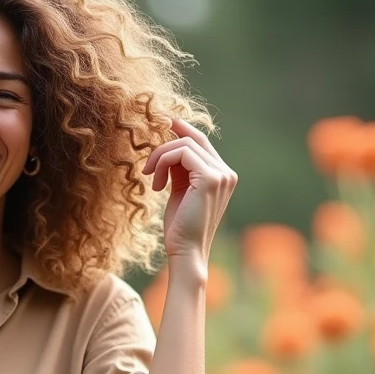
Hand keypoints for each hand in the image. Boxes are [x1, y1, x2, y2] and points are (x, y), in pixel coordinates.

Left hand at [143, 118, 237, 263]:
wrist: (186, 251)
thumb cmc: (180, 226)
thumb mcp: (180, 191)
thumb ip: (180, 169)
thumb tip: (169, 145)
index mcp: (222, 176)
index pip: (201, 143)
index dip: (182, 129)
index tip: (163, 122)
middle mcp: (226, 173)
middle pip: (193, 140)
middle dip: (166, 144)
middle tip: (147, 164)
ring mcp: (221, 175)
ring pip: (184, 144)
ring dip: (160, 158)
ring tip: (151, 180)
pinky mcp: (209, 178)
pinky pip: (180, 153)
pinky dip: (162, 163)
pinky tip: (157, 185)